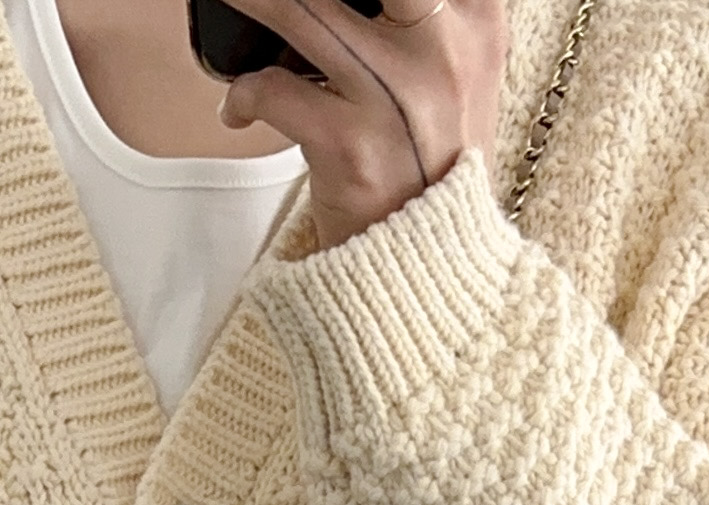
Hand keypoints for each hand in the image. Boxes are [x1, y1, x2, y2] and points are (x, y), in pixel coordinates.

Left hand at [218, 0, 508, 248]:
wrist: (429, 272)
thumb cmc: (429, 164)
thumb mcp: (455, 74)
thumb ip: (424, 15)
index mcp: (477, 18)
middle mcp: (445, 49)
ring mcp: (399, 97)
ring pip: (298, 9)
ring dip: (249, 1)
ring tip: (232, 1)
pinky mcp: (354, 144)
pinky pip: (274, 88)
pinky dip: (246, 94)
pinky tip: (241, 107)